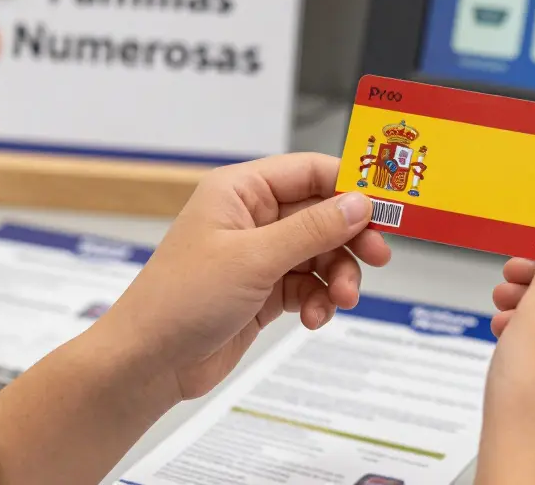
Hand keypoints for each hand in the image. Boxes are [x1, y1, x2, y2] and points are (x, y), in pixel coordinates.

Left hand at [95, 153, 389, 402]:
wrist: (148, 363)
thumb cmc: (181, 299)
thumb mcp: (255, 258)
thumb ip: (313, 229)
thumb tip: (361, 203)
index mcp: (241, 190)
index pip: (311, 171)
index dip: (351, 187)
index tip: (387, 209)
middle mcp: (252, 216)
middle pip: (323, 214)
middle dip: (350, 239)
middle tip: (377, 258)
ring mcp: (259, 254)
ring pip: (321, 253)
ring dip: (337, 276)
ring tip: (339, 300)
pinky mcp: (263, 289)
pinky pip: (308, 284)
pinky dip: (319, 300)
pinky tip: (314, 318)